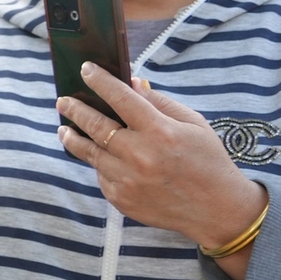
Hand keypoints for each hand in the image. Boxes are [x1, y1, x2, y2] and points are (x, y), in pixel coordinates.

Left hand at [56, 65, 264, 250]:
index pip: (121, 98)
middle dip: (76, 110)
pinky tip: (99, 156)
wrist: (218, 210)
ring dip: (73, 138)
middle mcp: (140, 156)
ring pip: (89, 153)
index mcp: (160, 132)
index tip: (85, 69)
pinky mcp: (121, 199)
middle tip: (63, 100)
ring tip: (65, 128)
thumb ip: (160, 102)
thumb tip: (131, 83)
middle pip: (96, 126)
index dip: (100, 81)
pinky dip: (99, 163)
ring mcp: (127, 180)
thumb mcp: (194, 124)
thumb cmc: (208, 160)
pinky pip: (101, 175)